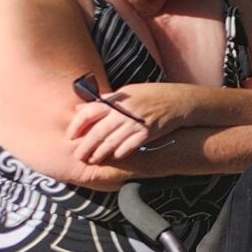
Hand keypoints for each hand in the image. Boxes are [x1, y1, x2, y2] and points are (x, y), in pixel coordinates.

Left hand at [66, 80, 192, 164]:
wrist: (181, 101)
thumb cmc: (153, 95)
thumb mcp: (128, 91)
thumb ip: (107, 101)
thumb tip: (84, 108)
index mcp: (117, 99)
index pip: (88, 112)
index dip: (76, 125)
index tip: (71, 136)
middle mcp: (124, 111)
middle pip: (97, 132)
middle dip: (85, 146)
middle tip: (78, 156)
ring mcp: (136, 123)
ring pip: (111, 142)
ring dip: (100, 153)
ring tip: (92, 160)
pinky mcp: (148, 133)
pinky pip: (129, 146)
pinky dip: (120, 153)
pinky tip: (115, 157)